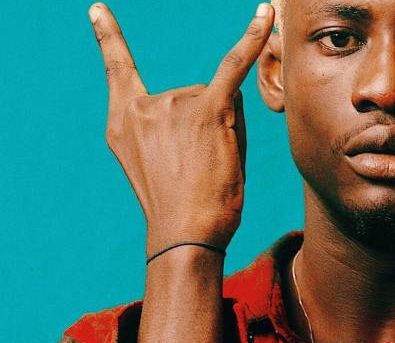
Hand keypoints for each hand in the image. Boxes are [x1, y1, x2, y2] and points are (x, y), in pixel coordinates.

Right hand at [88, 2, 274, 253]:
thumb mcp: (163, 165)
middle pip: (195, 94)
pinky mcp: (210, 110)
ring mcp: (175, 105)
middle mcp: (145, 106)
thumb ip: (179, 126)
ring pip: (221, 100)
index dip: (109, 38)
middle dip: (208, 126)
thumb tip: (227, 91)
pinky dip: (254, 39)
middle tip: (203, 167)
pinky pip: (236, 65)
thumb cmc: (180, 208)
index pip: (117, 70)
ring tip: (216, 165)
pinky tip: (265, 14)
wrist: (184, 236)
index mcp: (123, 120)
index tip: (98, 11)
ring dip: (228, 128)